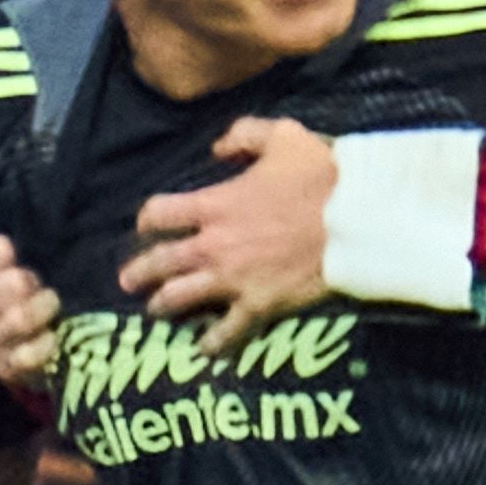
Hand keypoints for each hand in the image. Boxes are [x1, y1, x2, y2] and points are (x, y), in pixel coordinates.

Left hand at [121, 117, 338, 357]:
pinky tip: (203, 350)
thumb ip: (243, 135)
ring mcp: (234, 279)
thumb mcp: (283, 135)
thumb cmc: (321, 176)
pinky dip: (212, 342)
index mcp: (215, 205)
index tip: (148, 225)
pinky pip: (227, 330)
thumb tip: (218, 147)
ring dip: (163, 304)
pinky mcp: (258, 304)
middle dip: (139, 272)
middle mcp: (214, 245)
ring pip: (181, 297)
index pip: (160, 214)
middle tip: (129, 281)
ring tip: (155, 310)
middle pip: (161, 262)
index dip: (149, 219)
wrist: (357, 219)